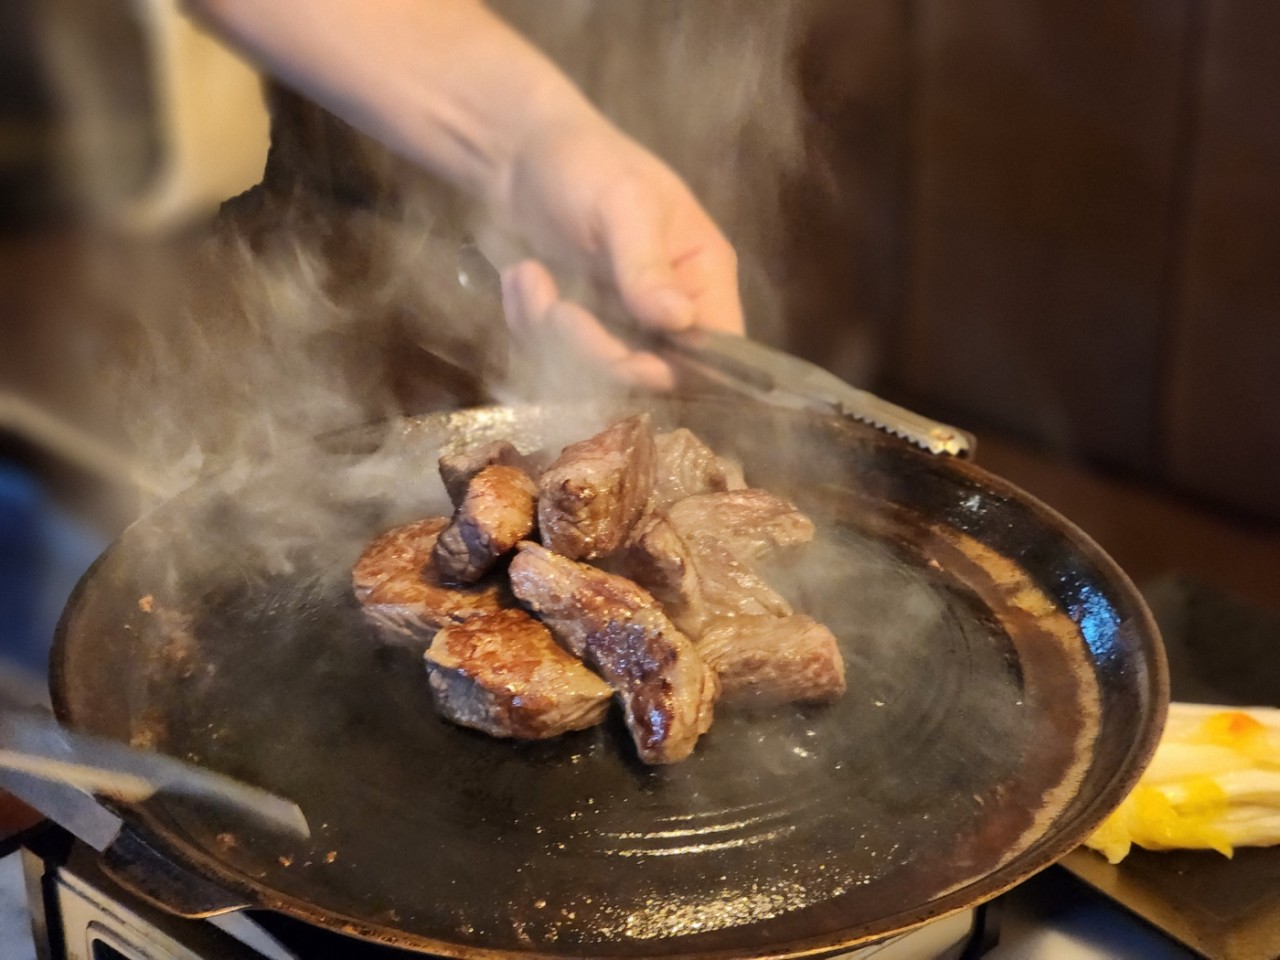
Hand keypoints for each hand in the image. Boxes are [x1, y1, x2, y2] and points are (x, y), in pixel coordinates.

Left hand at [490, 117, 743, 389]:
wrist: (517, 150)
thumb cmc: (586, 161)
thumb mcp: (621, 203)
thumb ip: (647, 265)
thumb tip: (681, 321)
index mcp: (704, 276)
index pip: (715, 352)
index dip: (672, 369)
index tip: (619, 356)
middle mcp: (671, 311)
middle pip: (651, 374)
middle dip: (594, 352)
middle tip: (553, 310)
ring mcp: (624, 323)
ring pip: (598, 374)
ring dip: (551, 336)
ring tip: (527, 277)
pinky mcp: (580, 328)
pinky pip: (559, 358)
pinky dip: (530, 326)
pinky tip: (521, 279)